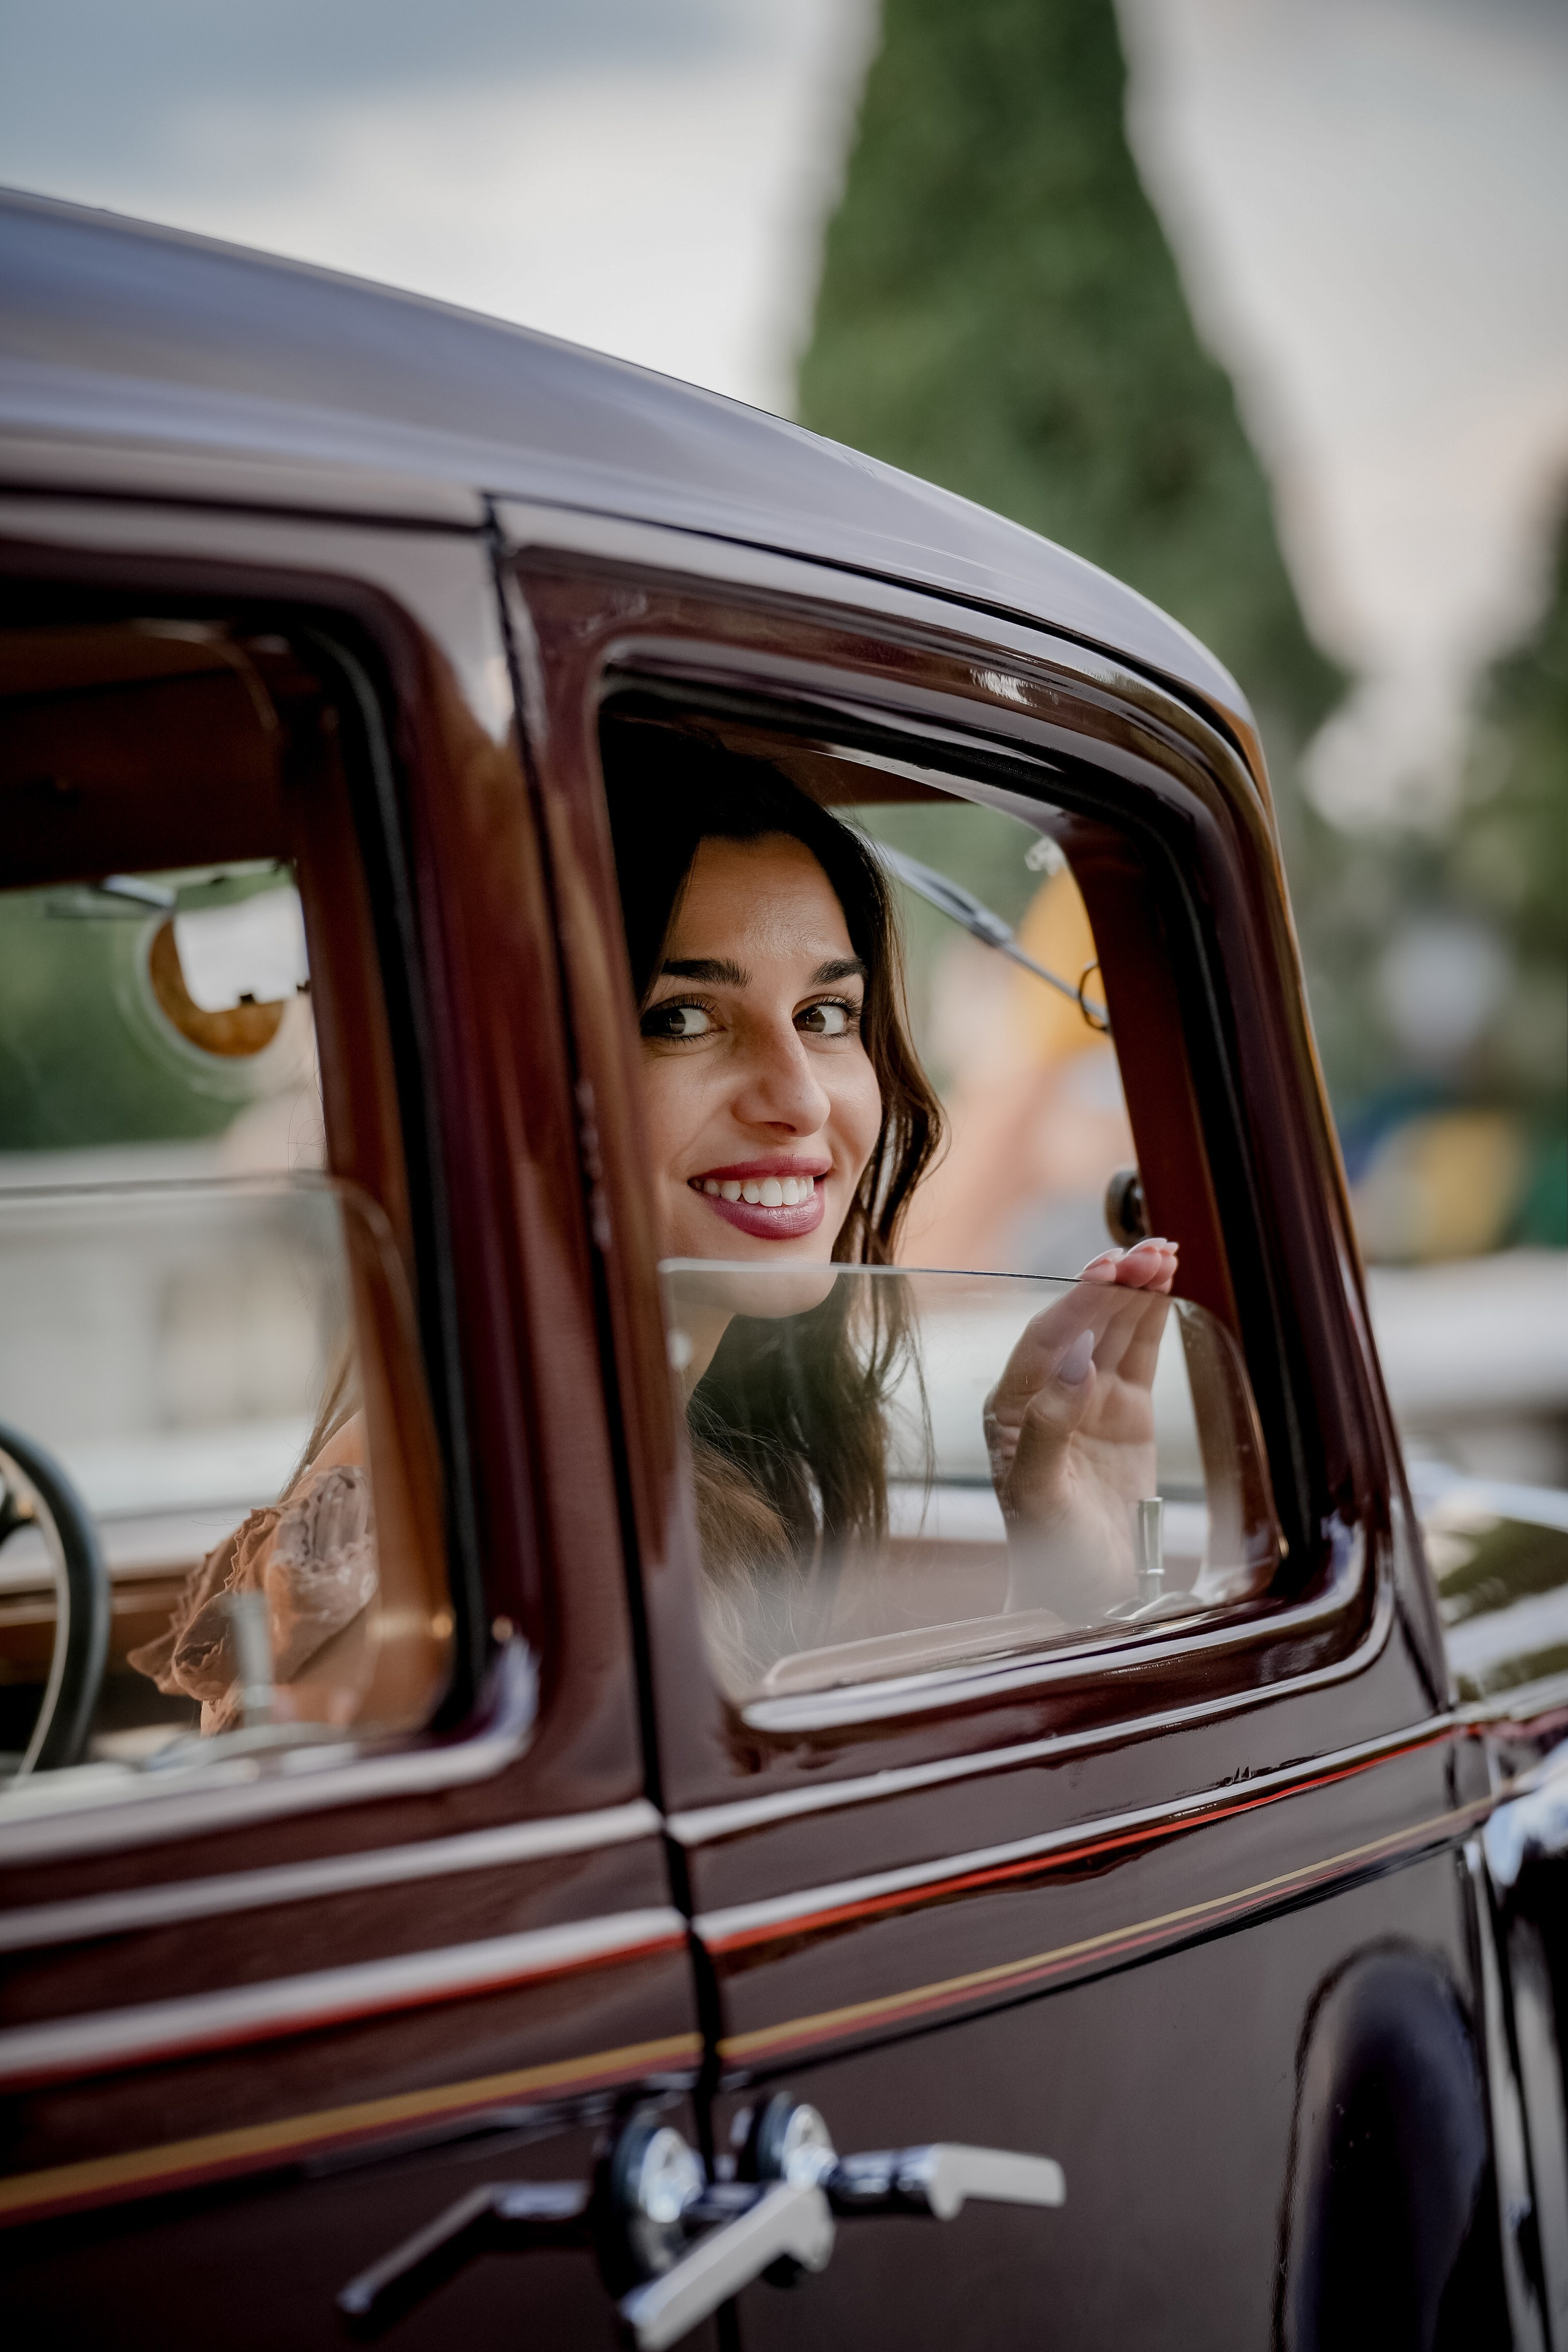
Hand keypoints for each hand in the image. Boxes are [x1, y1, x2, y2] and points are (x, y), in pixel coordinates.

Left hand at [982, 1238, 1176, 1621]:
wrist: (1085, 1594)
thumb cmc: (1049, 1551)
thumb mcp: (1039, 1497)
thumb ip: (1048, 1429)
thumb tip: (1073, 1363)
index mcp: (1011, 1407)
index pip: (1045, 1339)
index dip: (1076, 1302)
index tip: (1106, 1271)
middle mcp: (1048, 1392)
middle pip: (1081, 1322)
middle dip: (1112, 1284)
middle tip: (1146, 1252)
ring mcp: (1090, 1397)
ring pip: (1113, 1328)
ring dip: (1135, 1289)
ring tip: (1162, 1252)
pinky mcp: (1127, 1410)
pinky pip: (1140, 1350)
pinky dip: (1153, 1315)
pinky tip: (1166, 1281)